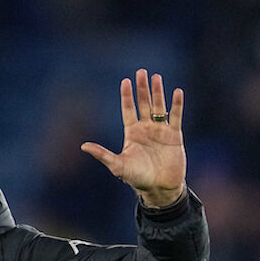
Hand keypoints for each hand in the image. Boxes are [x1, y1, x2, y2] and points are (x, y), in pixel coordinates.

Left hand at [81, 69, 186, 207]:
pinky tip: (177, 92)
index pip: (128, 110)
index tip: (125, 81)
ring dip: (158, 93)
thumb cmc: (138, 178)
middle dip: (142, 89)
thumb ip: (102, 155)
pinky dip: (176, 105)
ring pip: (159, 107)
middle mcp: (146, 129)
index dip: (127, 96)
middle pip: (144, 104)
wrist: (160, 188)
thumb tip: (83, 146)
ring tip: (156, 77)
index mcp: (132, 133)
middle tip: (141, 72)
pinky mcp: (174, 136)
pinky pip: (176, 117)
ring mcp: (160, 131)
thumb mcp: (118, 166)